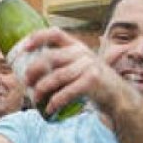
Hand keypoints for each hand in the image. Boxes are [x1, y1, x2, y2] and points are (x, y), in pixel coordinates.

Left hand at [21, 27, 138, 124]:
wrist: (117, 96)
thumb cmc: (92, 82)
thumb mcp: (79, 66)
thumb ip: (63, 63)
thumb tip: (31, 71)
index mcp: (76, 45)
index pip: (55, 33)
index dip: (38, 37)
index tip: (24, 48)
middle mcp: (82, 52)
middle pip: (51, 57)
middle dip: (34, 70)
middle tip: (26, 82)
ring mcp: (88, 66)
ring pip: (57, 76)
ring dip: (42, 89)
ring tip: (35, 99)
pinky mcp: (92, 81)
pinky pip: (68, 91)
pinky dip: (56, 102)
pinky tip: (49, 109)